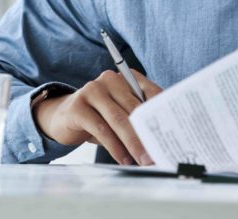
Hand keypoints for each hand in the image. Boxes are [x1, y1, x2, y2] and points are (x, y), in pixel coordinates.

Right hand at [33, 68, 161, 165]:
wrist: (64, 116)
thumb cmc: (100, 116)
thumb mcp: (121, 112)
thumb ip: (139, 118)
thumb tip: (164, 139)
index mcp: (127, 77)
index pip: (152, 92)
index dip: (163, 114)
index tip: (173, 134)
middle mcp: (110, 79)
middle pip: (135, 108)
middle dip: (148, 134)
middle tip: (158, 154)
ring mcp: (92, 90)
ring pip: (119, 119)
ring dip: (133, 143)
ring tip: (143, 160)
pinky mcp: (78, 106)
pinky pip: (101, 129)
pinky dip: (115, 147)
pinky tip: (124, 159)